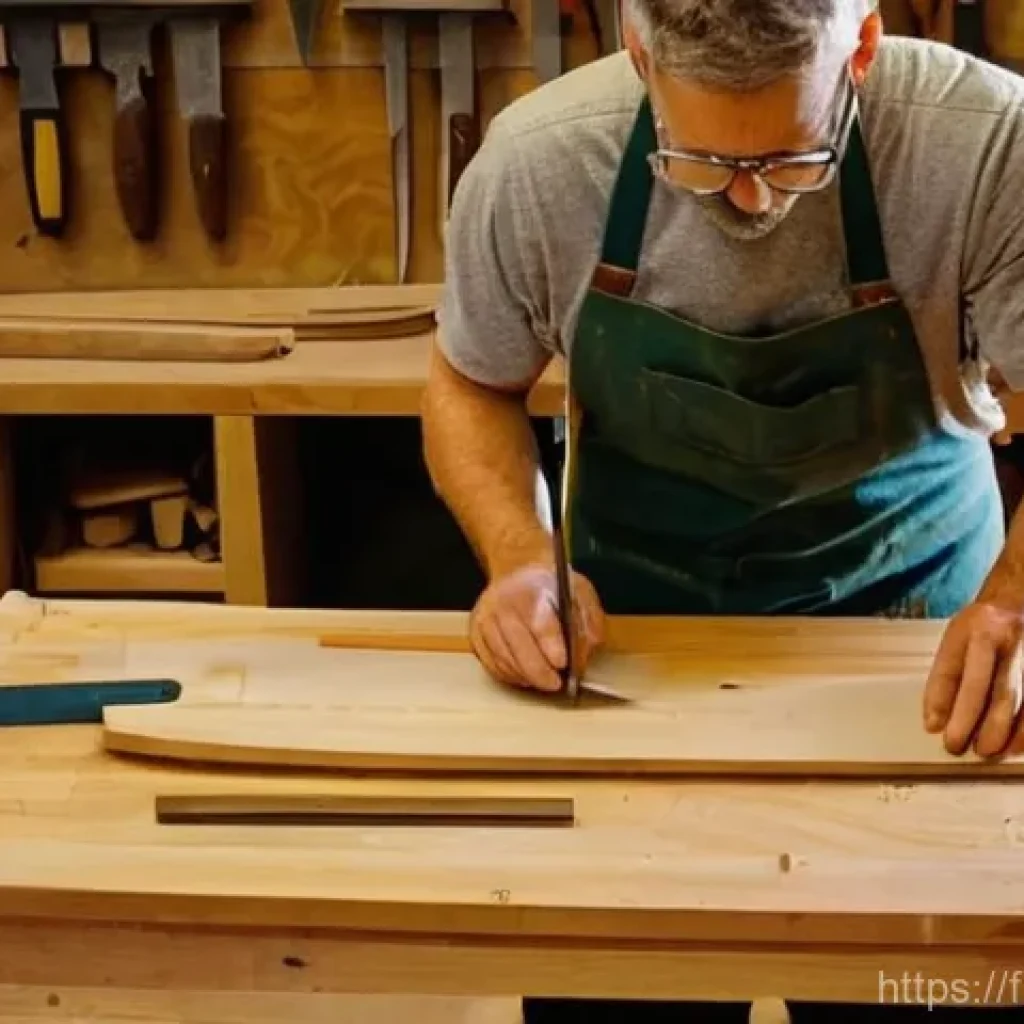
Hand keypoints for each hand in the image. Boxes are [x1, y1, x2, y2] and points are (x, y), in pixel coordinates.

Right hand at [469, 563, 604, 692]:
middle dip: (540, 671)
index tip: (563, 663)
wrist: (517, 572)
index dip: (552, 646)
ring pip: (504, 658)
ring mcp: (485, 618)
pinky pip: (491, 663)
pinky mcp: (475, 633)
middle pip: (519, 646)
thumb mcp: (579, 592)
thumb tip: (584, 651)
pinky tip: (525, 675)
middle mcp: (503, 603)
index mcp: (533, 589)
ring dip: (525, 676)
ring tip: (543, 681)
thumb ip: (588, 621)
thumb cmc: (551, 587)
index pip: (540, 622)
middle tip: (556, 684)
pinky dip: (510, 674)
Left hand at [923, 601, 1023, 756]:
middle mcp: (1008, 640)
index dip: (943, 701)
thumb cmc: (984, 626)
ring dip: (1007, 732)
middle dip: (975, 722)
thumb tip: (934, 721)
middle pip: (993, 688)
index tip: (934, 728)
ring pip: (1023, 699)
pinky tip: (1018, 744)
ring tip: (990, 752)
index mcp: (977, 630)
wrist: (1020, 599)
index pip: (957, 669)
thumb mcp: (957, 637)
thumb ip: (947, 675)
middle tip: (959, 746)